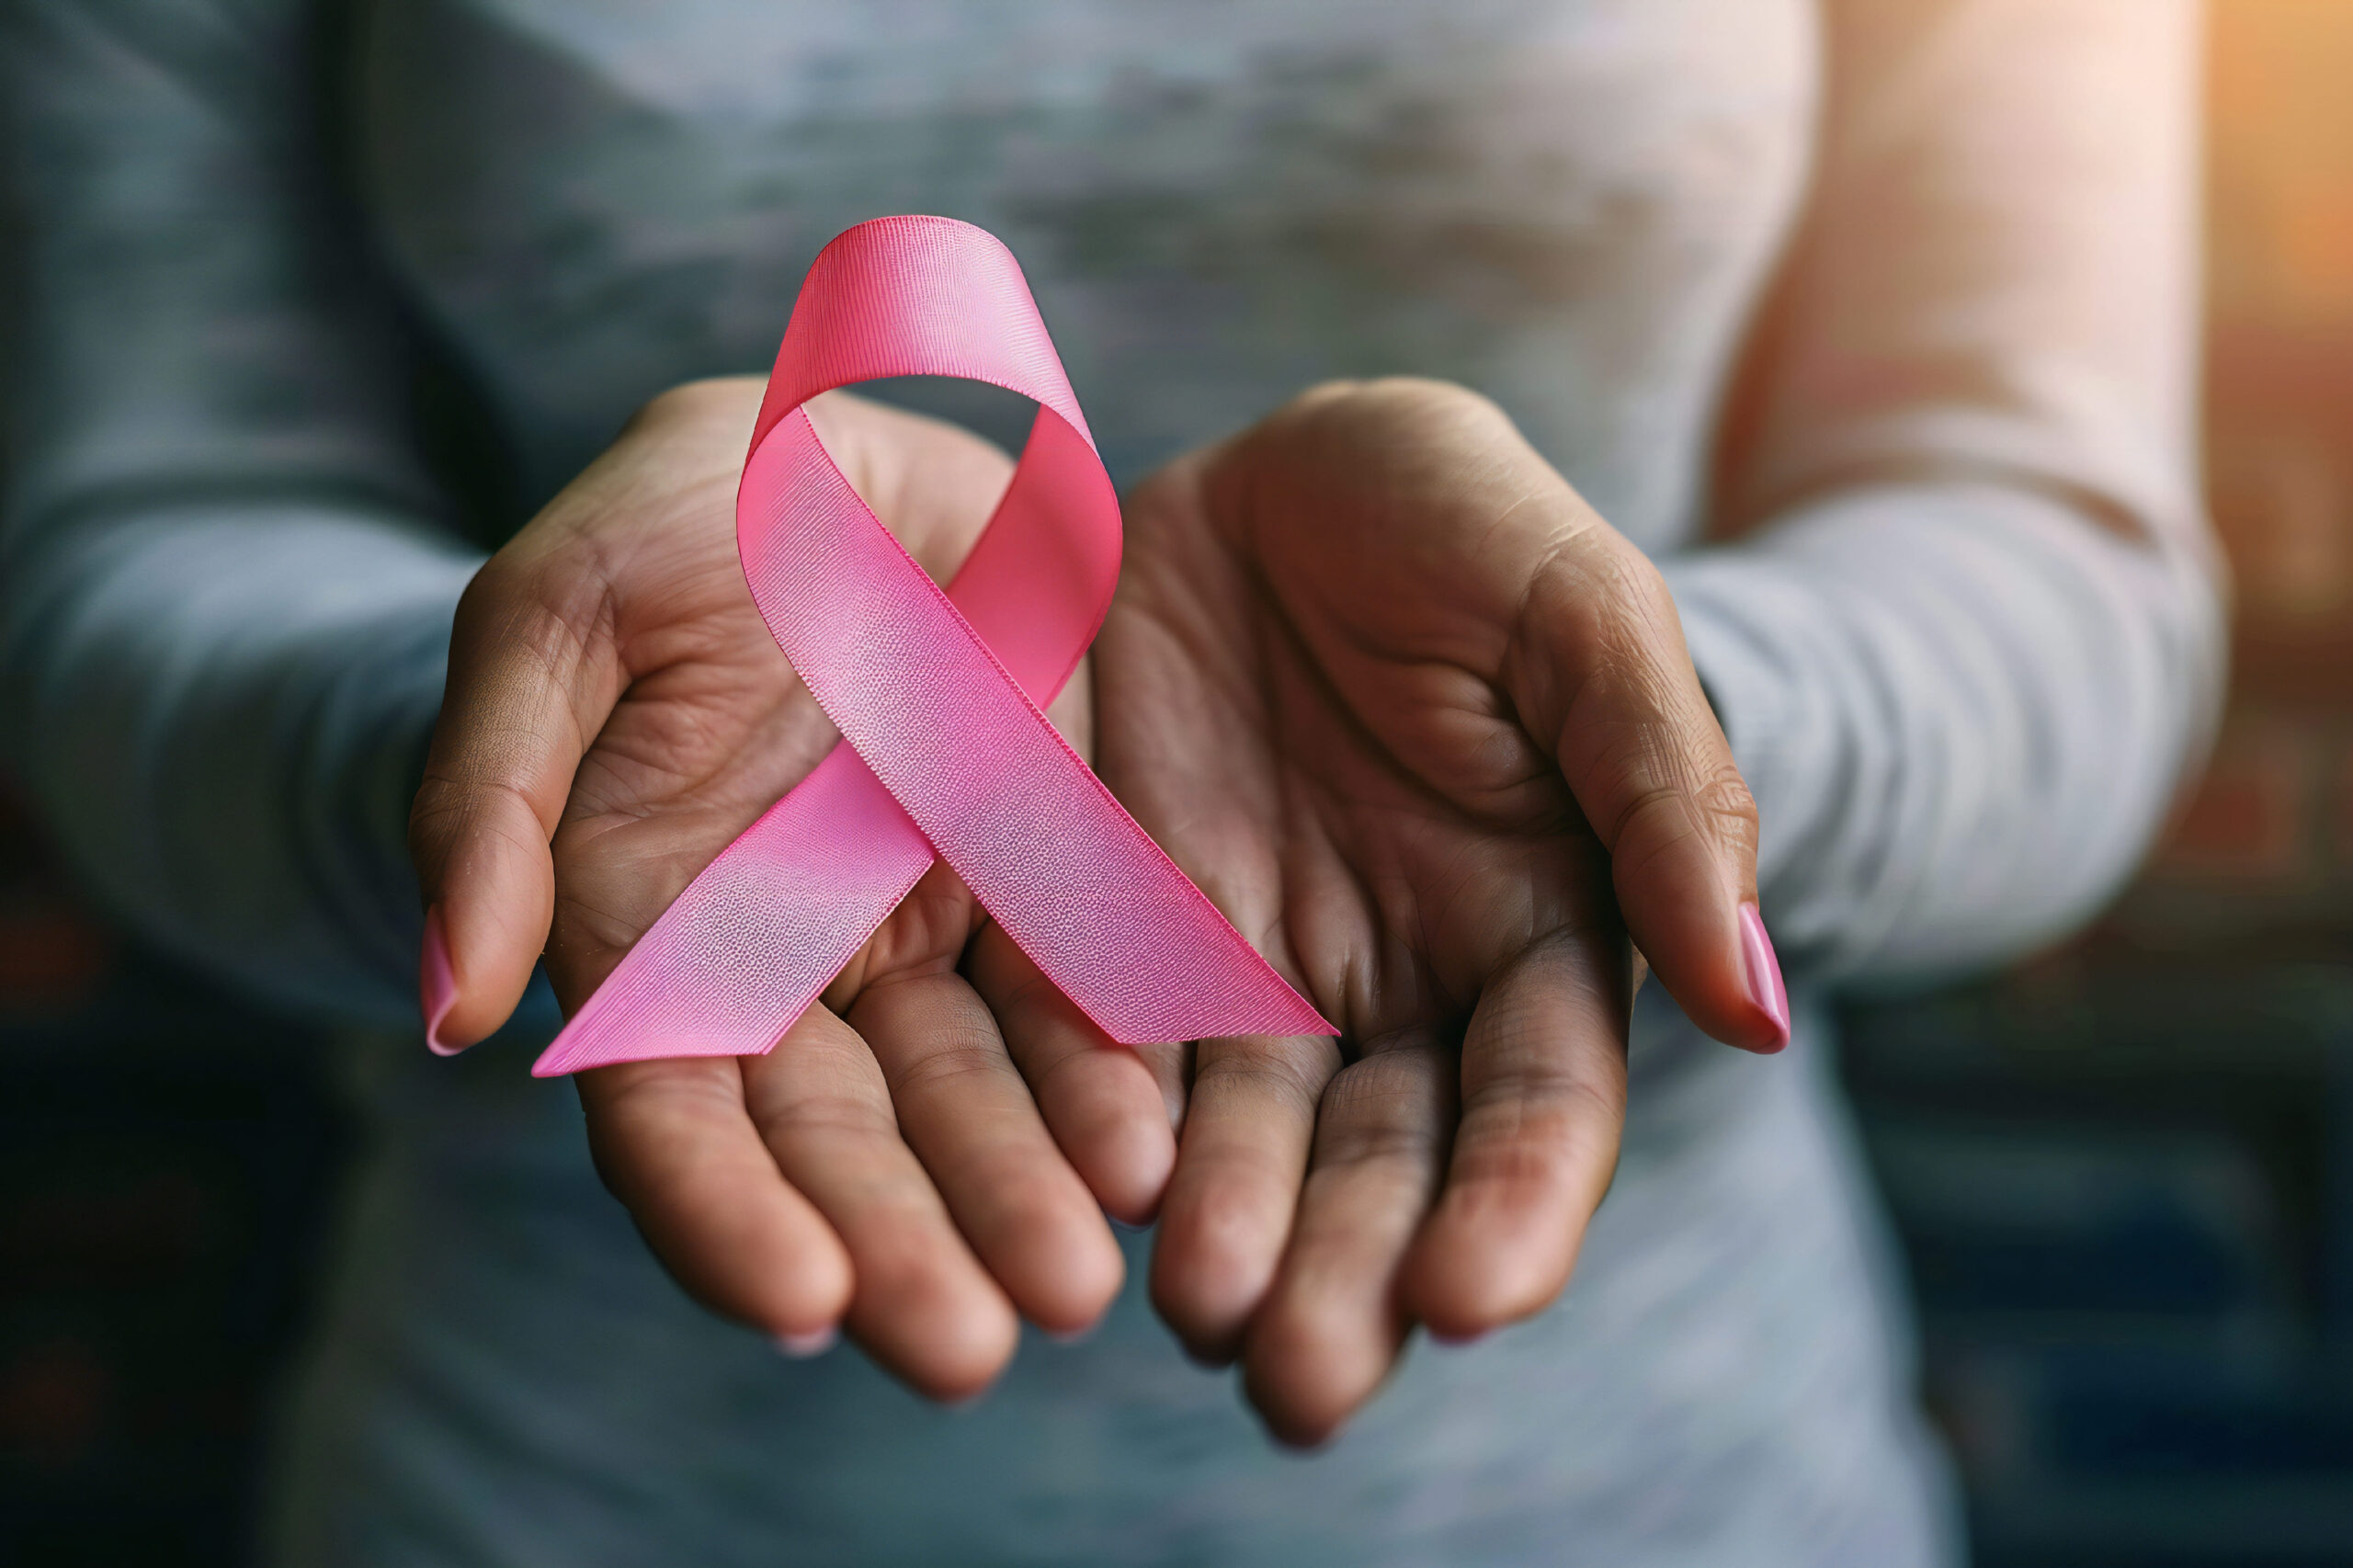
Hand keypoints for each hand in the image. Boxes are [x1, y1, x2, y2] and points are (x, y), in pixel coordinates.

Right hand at [408, 380, 1178, 1395]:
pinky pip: (1085, 1001)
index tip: (804, 1304)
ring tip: (1083, 1286)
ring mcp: (927, 932)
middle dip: (899, 1252)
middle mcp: (793, 965)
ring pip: (972, 1103)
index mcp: (652, 928)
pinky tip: (1158, 1149)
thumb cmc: (688, 515)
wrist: (864, 442)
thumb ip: (497, 796)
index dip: (726, 1217)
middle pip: (839, 1149)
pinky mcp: (1048, 884)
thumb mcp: (561, 612)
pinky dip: (1114, 1080)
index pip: (674, 1116)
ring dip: (1019, 1200)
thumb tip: (454, 1010)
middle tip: (971, 1350)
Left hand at [1096, 379, 1783, 1443]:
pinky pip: (1086, 1043)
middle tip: (1303, 1382)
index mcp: (1529, 933)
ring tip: (1201, 1318)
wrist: (1272, 476)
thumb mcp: (1582, 618)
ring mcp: (1235, 972)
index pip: (1536, 1106)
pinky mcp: (1097, 932)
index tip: (1472, 1296)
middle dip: (1347, 1279)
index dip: (1514, 1205)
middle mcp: (1383, 989)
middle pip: (1377, 1166)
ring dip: (1223, 1243)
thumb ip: (1667, 796)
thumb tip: (1755, 1008)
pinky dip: (1087, 1122)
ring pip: (1236, 1144)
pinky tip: (1081, 1187)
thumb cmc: (1462, 531)